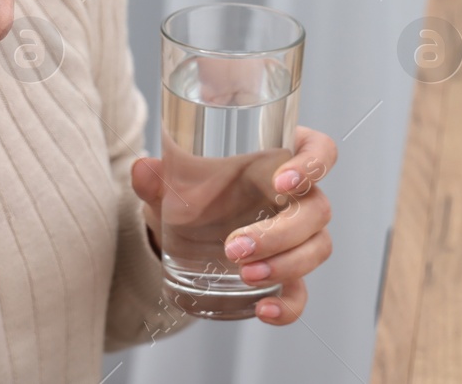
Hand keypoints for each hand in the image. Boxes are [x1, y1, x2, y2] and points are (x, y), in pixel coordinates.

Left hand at [131, 125, 336, 324]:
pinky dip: (289, 305)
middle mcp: (298, 197)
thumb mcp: (173, 181)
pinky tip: (264, 310)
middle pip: (317, 209)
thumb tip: (143, 171)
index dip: (311, 165)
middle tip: (235, 246)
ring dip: (286, 264)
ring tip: (245, 275)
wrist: (183, 230)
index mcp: (280, 158)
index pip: (319, 152)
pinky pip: (301, 292)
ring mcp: (298, 237)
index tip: (281, 183)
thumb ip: (157, 177)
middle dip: (281, 232)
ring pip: (317, 248)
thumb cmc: (192, 191)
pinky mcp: (288, 274)